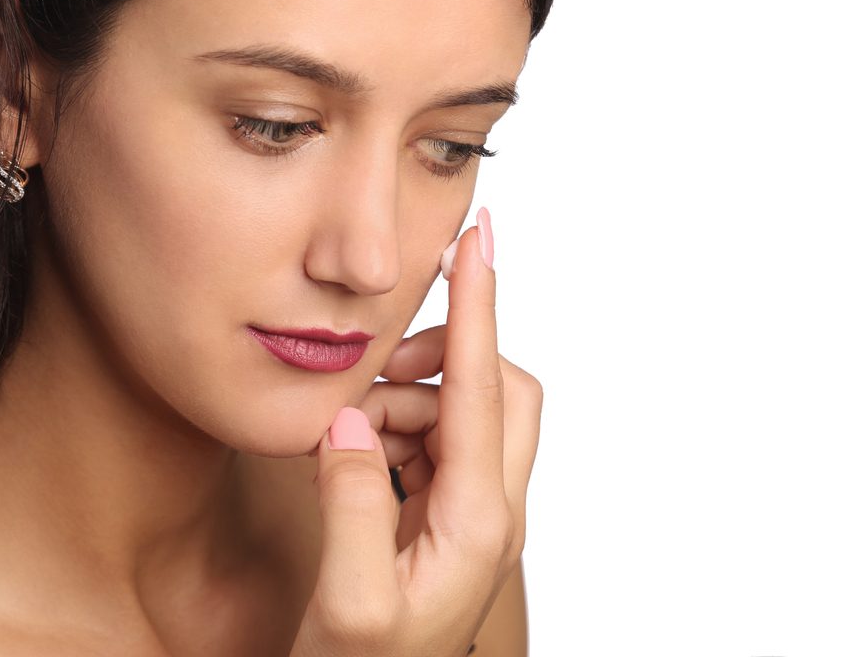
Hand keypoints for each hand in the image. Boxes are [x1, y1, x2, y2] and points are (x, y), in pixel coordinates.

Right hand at [289, 208, 542, 656]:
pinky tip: (355, 461)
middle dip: (439, 364)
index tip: (478, 243)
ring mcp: (472, 510)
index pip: (486, 389)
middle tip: (375, 380)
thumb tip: (350, 423)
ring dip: (399, 406)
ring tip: (348, 443)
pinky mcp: (446, 513)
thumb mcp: (351, 604)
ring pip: (456, 412)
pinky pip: (430, 440)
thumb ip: (353, 507)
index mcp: (480, 521)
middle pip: (499, 391)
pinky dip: (390, 432)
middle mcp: (490, 507)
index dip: (479, 307)